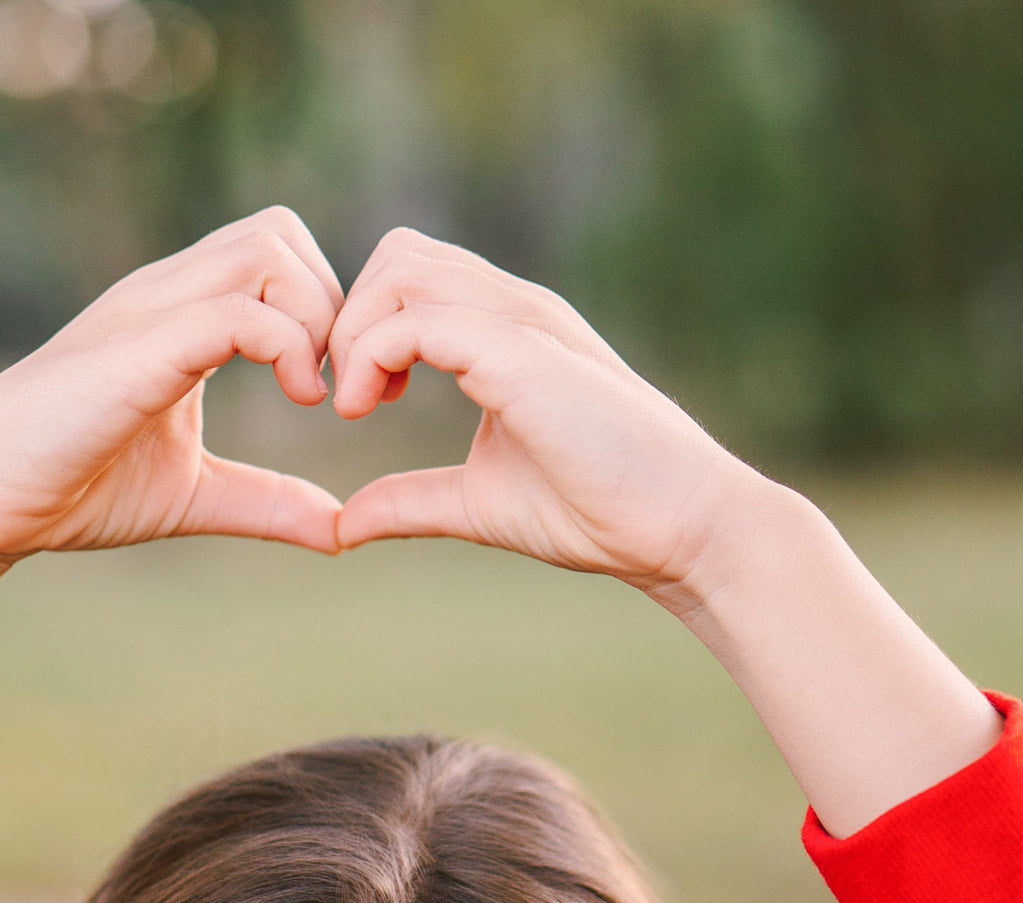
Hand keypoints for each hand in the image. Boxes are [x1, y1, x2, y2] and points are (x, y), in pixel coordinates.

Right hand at [0, 207, 344, 588]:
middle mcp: (164, 295)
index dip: (328, 311)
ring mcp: (147, 314)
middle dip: (332, 304)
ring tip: (311, 393)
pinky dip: (286, 346)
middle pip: (280, 230)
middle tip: (334, 387)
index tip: (339, 392)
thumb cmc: (70, 489)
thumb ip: (267, 502)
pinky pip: (235, 311)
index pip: (278, 252)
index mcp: (179, 314)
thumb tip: (341, 529)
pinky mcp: (135, 351)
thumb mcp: (193, 495)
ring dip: (314, 317)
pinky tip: (295, 399)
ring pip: (266, 249)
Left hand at [329, 228, 764, 594]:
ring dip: (355, 334)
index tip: (362, 401)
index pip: (412, 274)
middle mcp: (514, 309)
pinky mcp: (521, 354)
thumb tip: (345, 524)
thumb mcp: (476, 501)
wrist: (678, 528)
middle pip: (398, 253)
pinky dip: (372, 357)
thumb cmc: (594, 510)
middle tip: (354, 397)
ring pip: (401, 269)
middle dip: (350, 320)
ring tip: (359, 405)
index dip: (365, 326)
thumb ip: (411, 500)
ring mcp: (522, 322)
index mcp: (507, 330)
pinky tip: (372, 411)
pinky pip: (417, 320)